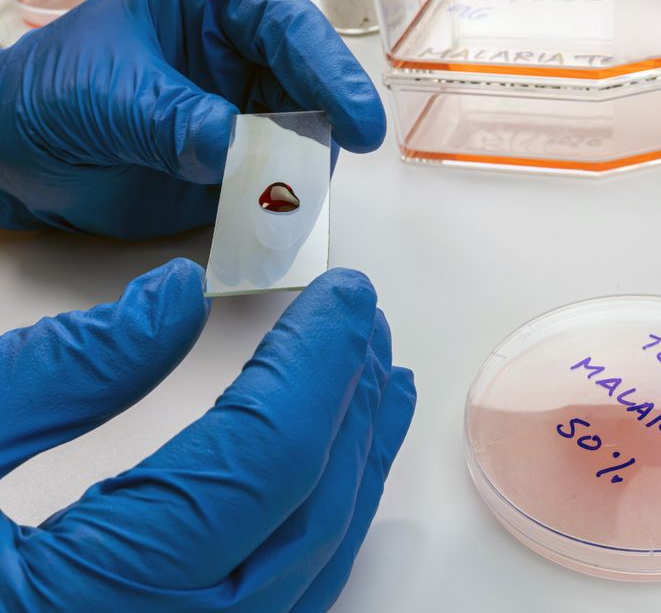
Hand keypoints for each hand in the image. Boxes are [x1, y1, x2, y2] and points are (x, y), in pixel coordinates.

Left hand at [0, 0, 384, 237]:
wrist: (20, 160)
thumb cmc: (48, 94)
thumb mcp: (105, 94)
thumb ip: (171, 118)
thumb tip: (232, 147)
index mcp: (210, 4)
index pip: (285, 25)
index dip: (328, 69)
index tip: (355, 119)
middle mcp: (239, 54)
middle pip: (313, 82)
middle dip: (327, 119)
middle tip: (340, 155)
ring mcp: (244, 111)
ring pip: (306, 136)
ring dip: (303, 166)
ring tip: (285, 191)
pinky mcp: (240, 163)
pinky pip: (280, 181)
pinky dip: (281, 201)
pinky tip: (270, 213)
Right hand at [0, 260, 415, 611]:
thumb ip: (62, 372)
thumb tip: (177, 299)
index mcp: (80, 604)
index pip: (264, 463)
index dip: (320, 367)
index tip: (347, 297)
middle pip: (307, 520)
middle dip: (354, 408)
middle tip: (369, 325)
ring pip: (306, 571)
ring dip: (355, 466)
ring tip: (380, 385)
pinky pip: (271, 599)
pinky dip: (316, 522)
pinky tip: (329, 468)